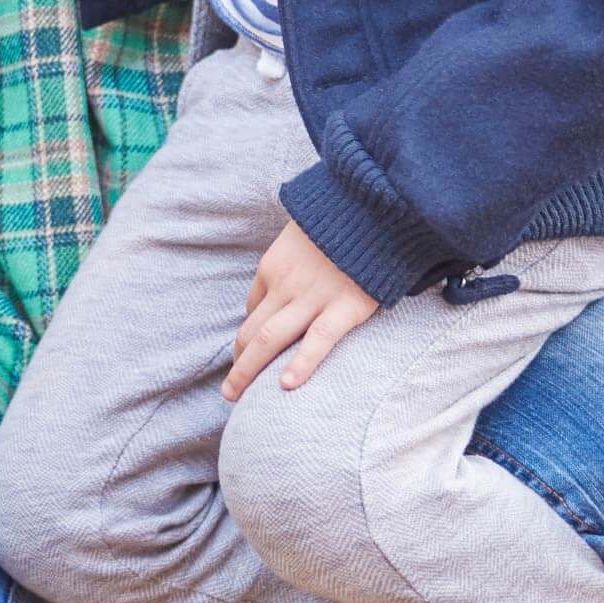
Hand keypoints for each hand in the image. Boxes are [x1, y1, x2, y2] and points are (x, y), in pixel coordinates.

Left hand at [223, 218, 377, 400]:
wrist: (373, 206)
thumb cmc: (340, 220)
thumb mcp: (303, 235)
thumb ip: (294, 261)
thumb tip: (290, 284)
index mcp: (272, 267)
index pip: (252, 310)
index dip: (247, 336)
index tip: (247, 355)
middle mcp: (285, 285)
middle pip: (252, 330)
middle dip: (239, 361)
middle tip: (230, 389)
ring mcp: (313, 297)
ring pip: (270, 339)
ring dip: (248, 371)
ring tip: (236, 396)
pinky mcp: (345, 306)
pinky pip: (318, 340)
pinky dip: (301, 363)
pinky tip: (286, 386)